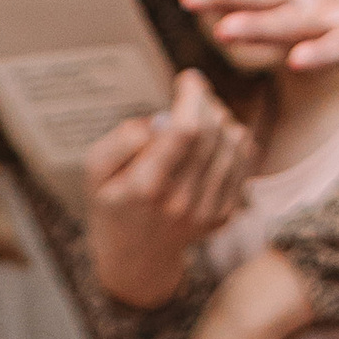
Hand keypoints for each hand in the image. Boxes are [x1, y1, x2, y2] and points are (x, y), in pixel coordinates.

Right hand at [85, 71, 255, 307]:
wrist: (135, 258)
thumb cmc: (113, 204)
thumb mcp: (96, 172)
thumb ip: (120, 140)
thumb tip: (159, 122)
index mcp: (147, 187)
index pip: (186, 130)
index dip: (193, 95)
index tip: (187, 79)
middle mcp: (180, 202)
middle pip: (213, 132)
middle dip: (206, 101)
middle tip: (193, 95)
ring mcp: (205, 211)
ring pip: (233, 143)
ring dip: (221, 119)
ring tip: (201, 118)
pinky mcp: (222, 214)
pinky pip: (243, 161)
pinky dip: (234, 140)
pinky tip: (215, 138)